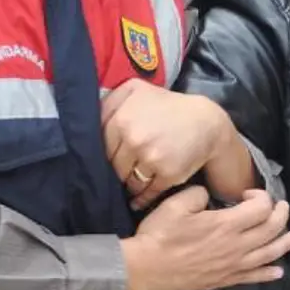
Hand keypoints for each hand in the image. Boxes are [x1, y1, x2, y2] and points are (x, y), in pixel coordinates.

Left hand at [102, 80, 232, 209]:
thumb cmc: (166, 106)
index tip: (112, 155)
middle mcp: (133, 135)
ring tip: (134, 181)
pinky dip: (141, 198)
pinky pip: (146, 192)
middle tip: (124, 169)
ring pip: (127, 181)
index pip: (100, 146)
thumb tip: (84, 123)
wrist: (206, 122)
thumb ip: (108, 102)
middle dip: (117, 169)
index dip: (105, 153)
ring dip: (129, 184)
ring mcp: (150, 156)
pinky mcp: (166, 174)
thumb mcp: (135, 90)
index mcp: (121, 115)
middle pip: (112, 165)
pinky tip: (138, 200)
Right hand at [122, 186, 289, 289]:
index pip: (261, 208)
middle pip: (272, 229)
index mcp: (226, 224)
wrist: (145, 269)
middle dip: (281, 214)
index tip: (247, 194)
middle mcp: (236, 246)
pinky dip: (269, 274)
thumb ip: (199, 194)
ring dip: (286, 243)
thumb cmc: (159, 235)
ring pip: (270, 254)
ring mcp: (233, 265)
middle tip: (281, 206)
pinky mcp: (225, 280)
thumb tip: (210, 196)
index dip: (261, 196)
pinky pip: (254, 277)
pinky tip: (279, 271)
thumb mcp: (176, 203)